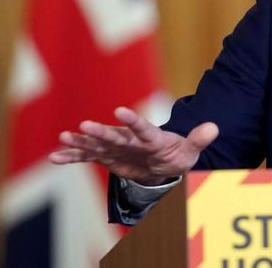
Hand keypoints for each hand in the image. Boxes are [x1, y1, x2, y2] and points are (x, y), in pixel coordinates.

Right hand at [49, 106, 218, 184]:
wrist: (164, 161)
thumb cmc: (178, 154)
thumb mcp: (190, 150)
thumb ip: (199, 139)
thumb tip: (215, 127)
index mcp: (151, 137)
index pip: (143, 128)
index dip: (132, 120)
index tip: (120, 111)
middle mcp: (130, 139)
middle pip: (114, 135)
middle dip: (99, 132)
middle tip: (83, 126)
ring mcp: (117, 147)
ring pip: (97, 144)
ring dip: (81, 142)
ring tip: (64, 138)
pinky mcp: (107, 156)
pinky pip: (88, 157)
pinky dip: (73, 157)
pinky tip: (56, 156)